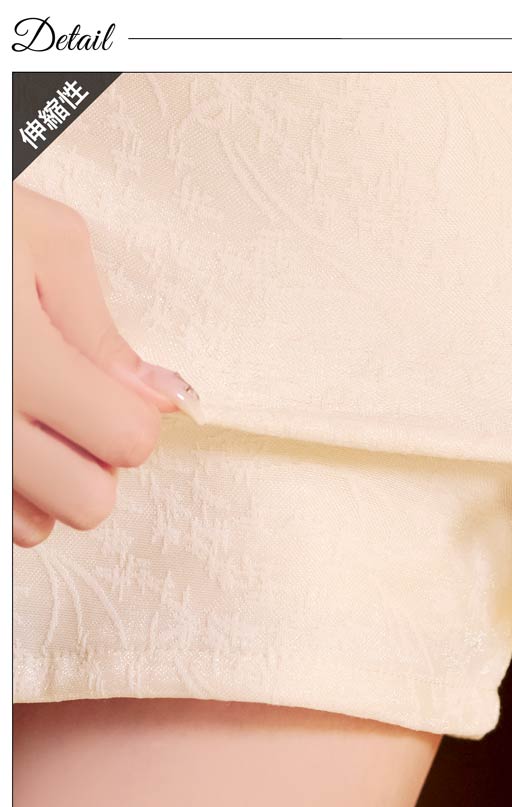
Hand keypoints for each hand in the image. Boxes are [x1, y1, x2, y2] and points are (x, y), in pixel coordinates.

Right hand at [13, 185, 201, 547]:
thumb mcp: (46, 244)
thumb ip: (103, 329)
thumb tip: (166, 399)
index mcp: (21, 358)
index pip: (128, 439)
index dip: (136, 415)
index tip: (114, 386)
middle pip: (89, 503)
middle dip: (100, 461)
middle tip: (76, 411)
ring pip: (35, 527)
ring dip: (52, 485)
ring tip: (32, 424)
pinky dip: (13, 495)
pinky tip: (9, 443)